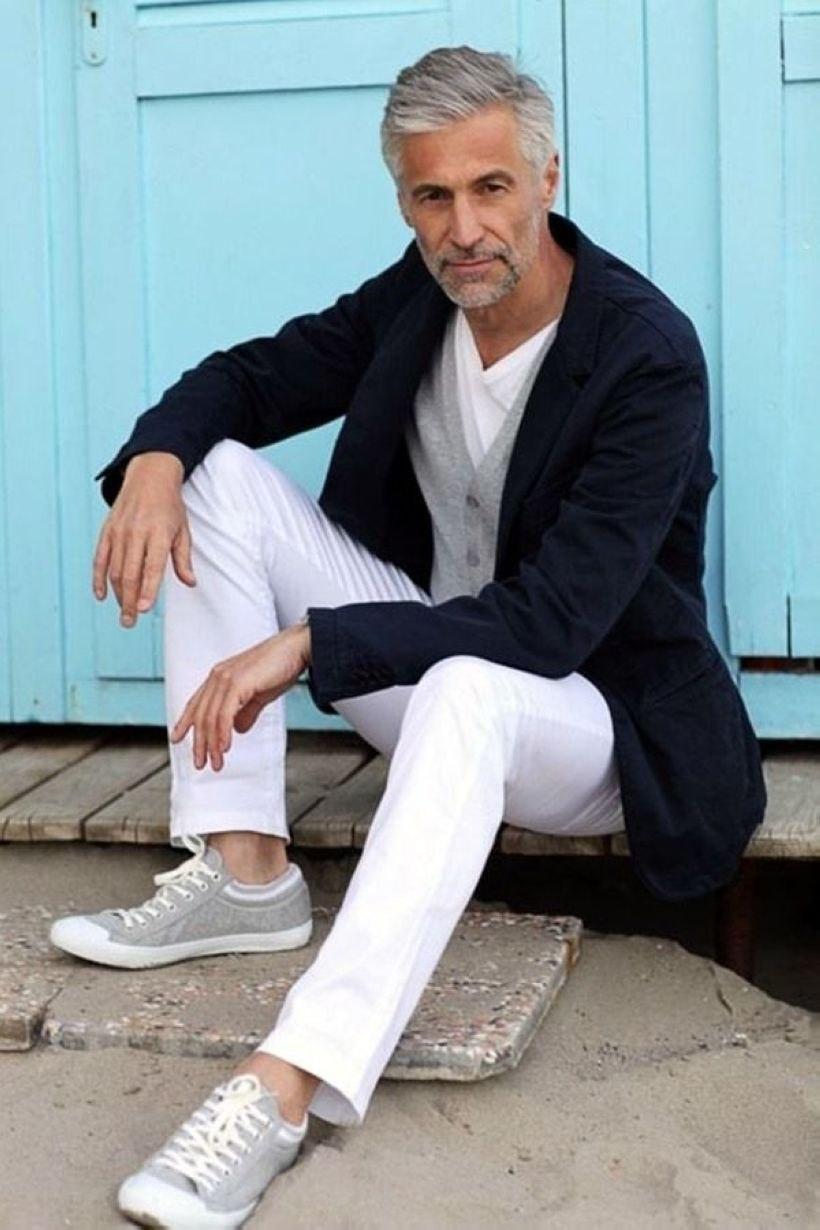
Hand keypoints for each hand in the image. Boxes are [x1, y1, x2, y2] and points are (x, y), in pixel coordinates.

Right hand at [92, 451, 193, 626]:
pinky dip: (98, 578)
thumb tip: (190, 583)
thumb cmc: (170, 507)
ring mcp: (119, 532)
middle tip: (130, 623)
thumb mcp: (183, 530)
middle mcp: (137, 533)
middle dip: (129, 601)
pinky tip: (101, 596)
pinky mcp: (107, 531)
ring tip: (124, 614)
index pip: (152, 568)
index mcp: (159, 534)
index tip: (144, 609)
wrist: (149, 476)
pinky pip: (99, 558)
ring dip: (117, 595)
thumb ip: (183, 559)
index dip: (148, 590)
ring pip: (114, 569)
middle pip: (130, 574)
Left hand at [170, 625, 311, 771]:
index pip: (196, 703)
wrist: (296, 648)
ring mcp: (226, 679)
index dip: (185, 722)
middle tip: (201, 763)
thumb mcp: (259, 694)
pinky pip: (224, 715)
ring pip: (210, 718)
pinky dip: (222, 734)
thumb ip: (246, 711)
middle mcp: (218, 676)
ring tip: (216, 762)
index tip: (177, 738)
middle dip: (199, 743)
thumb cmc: (281, 666)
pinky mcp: (237, 684)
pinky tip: (224, 748)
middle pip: (200, 715)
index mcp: (220, 676)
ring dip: (212, 744)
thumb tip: (238, 729)